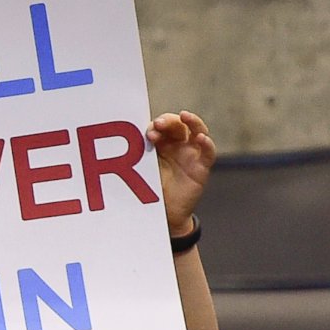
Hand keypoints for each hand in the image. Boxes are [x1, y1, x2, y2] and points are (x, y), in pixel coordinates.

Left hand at [149, 109, 215, 233]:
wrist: (164, 213)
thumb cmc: (152, 188)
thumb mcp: (143, 168)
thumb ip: (139, 154)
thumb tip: (122, 141)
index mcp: (162, 143)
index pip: (162, 125)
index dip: (156, 125)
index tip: (147, 132)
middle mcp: (178, 145)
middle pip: (179, 125)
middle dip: (169, 121)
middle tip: (159, 124)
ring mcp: (192, 154)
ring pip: (197, 131)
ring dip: (192, 122)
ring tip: (184, 115)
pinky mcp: (201, 167)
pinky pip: (208, 153)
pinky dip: (206, 144)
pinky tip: (201, 138)